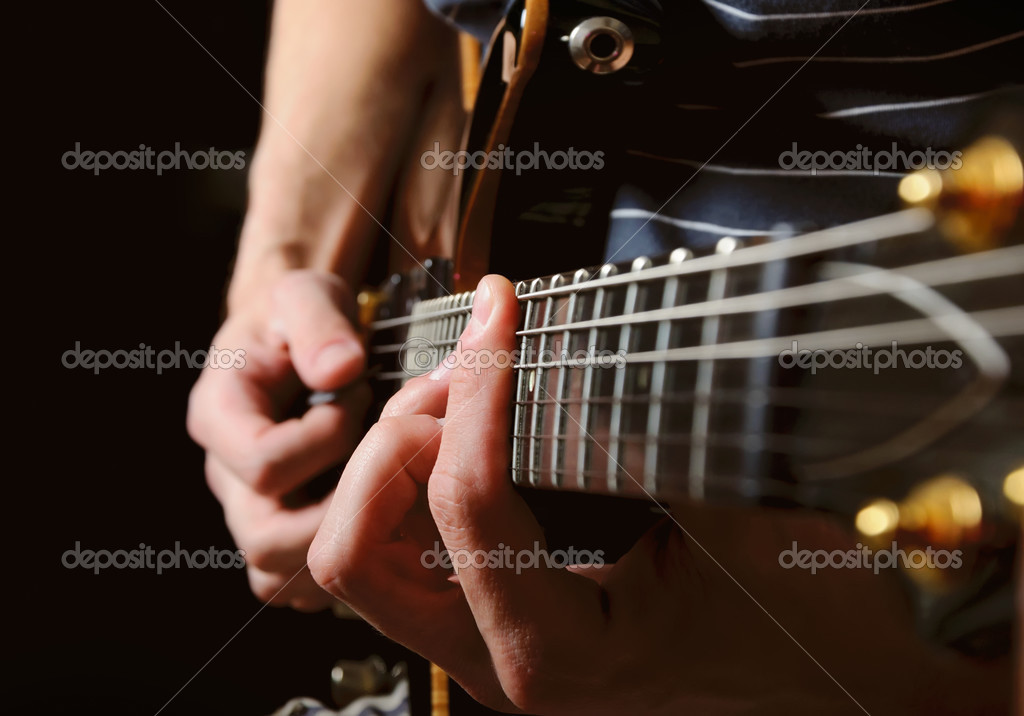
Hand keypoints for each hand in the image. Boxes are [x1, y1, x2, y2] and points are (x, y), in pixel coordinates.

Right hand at [188, 270, 369, 610]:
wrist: (294, 336)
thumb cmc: (298, 315)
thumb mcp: (307, 293)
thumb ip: (320, 324)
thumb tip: (342, 371)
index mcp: (220, 416)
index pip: (263, 463)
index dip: (327, 438)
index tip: (362, 393)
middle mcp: (226, 475)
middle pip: (264, 539)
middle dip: (340, 510)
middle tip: (385, 464)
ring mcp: (249, 510)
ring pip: (277, 576)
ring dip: (342, 547)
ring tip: (386, 494)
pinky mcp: (277, 532)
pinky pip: (293, 588)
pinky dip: (336, 574)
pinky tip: (378, 525)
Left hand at [308, 276, 1007, 713]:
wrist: (843, 688)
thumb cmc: (806, 629)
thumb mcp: (739, 520)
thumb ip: (648, 438)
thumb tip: (579, 349)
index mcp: (552, 649)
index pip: (466, 500)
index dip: (480, 389)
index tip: (503, 314)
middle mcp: (498, 657)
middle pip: (358, 546)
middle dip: (397, 441)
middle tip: (469, 372)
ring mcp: (490, 641)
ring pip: (365, 549)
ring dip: (395, 459)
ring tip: (465, 393)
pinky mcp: (502, 617)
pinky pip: (406, 548)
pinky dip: (417, 478)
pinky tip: (475, 428)